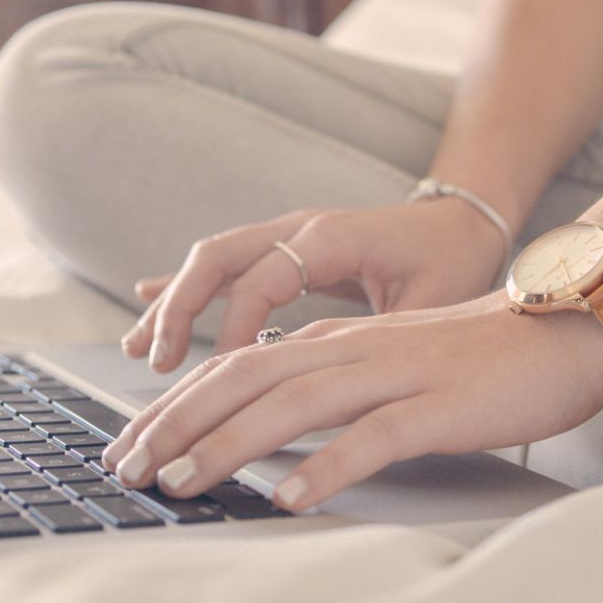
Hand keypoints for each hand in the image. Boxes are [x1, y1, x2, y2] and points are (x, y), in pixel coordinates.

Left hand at [101, 294, 602, 510]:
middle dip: (176, 425)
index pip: (232, 369)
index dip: (173, 407)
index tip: (128, 446)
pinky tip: (290, 497)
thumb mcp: (385, 366)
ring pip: (293, 404)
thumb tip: (264, 430)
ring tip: (181, 482)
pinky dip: (327, 466)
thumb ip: (327, 388)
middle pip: (243, 380)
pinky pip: (374, 437)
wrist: (562, 327)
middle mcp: (351, 351)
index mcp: (334, 344)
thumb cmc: (474, 358)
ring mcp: (395, 375)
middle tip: (126, 468)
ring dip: (228, 445)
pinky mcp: (439, 406)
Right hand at [122, 198, 508, 372]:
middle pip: (219, 257)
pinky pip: (224, 265)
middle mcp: (300, 227)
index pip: (264, 279)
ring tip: (139, 350)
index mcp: (333, 237)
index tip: (222, 374)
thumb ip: (385, 334)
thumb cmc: (452, 261)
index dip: (237, 327)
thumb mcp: (431, 301)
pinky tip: (148, 305)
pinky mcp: (283, 248)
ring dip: (173, 303)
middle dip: (180, 309)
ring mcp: (287, 234)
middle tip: (157, 363)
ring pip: (212, 260)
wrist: (463, 220)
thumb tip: (341, 381)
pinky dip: (185, 287)